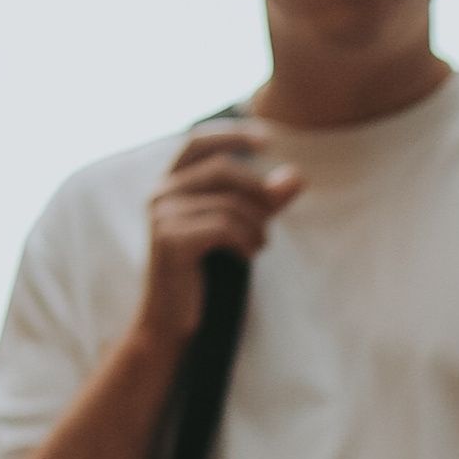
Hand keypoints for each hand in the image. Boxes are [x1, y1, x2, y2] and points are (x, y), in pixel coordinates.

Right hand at [138, 123, 304, 357]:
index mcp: (170, 185)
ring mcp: (162, 216)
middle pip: (223, 169)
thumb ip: (264, 202)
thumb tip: (298, 175)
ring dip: (257, 225)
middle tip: (273, 217)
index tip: (269, 138)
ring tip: (259, 245)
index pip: (197, 141)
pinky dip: (247, 240)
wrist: (169, 324)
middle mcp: (160, 194)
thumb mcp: (237, 230)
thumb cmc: (205, 275)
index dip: (232, 134)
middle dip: (259, 190)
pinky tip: (248, 255)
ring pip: (229, 202)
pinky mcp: (171, 241)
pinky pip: (225, 226)